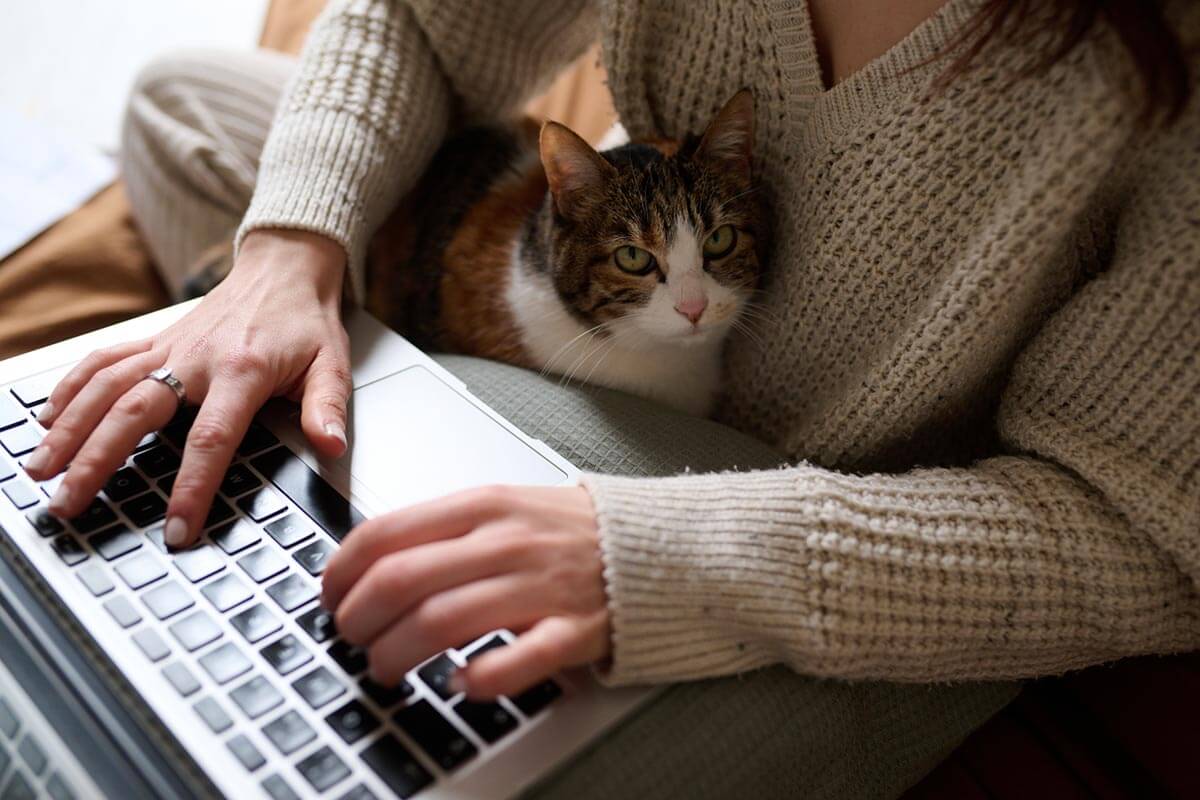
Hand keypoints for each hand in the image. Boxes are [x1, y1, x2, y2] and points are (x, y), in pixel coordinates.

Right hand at [24, 230, 351, 547]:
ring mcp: (169, 347)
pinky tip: (47, 419)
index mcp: (242, 371)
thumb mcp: (332, 364)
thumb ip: (327, 408)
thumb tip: (331, 447)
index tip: (176, 528)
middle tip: (69, 504)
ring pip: (105, 387)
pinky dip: (71, 388)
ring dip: (69, 429)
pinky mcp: (155, 340)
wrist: (284, 268)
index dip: (191, 486)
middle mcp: (195, 358)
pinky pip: (103, 361)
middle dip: (96, 462)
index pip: (210, 439)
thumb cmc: (306, 321)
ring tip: (41, 470)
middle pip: (133, 414)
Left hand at [322, 484, 610, 698]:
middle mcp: (505, 542)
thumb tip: (368, 559)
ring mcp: (540, 585)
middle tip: (353, 639)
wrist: (655, 543)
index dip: (341, 572)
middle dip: (359, 620)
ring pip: (442, 622)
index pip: (386, 534)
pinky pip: (519, 658)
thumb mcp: (502, 505)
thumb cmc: (569, 531)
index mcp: (482, 505)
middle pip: (402, 582)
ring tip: (385, 668)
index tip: (331, 596)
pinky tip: (459, 684)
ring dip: (396, 654)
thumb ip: (442, 528)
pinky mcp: (573, 629)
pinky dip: (479, 678)